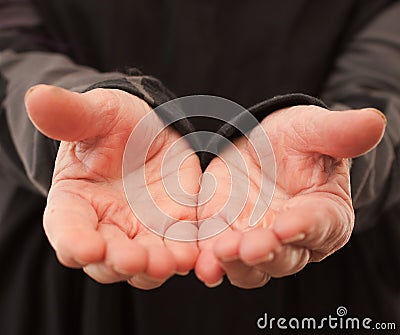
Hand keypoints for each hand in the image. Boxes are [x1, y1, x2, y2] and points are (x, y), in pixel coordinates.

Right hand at [25, 85, 200, 288]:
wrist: (150, 130)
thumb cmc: (114, 124)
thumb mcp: (96, 114)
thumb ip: (71, 114)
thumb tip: (37, 97)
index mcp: (75, 200)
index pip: (67, 229)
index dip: (74, 241)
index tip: (87, 248)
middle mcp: (105, 225)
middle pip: (105, 260)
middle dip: (118, 263)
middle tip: (133, 260)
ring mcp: (140, 232)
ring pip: (142, 266)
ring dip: (153, 269)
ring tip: (169, 262)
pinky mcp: (171, 229)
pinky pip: (176, 250)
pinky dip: (184, 257)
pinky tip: (194, 256)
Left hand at [195, 105, 385, 287]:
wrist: (259, 146)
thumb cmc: (295, 140)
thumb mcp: (313, 129)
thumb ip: (339, 132)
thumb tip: (375, 121)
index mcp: (325, 213)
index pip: (321, 225)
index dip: (306, 227)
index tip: (289, 224)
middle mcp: (294, 238)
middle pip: (285, 257)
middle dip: (268, 253)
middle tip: (251, 246)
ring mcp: (258, 241)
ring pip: (251, 267)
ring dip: (236, 265)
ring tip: (219, 255)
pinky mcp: (227, 237)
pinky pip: (219, 257)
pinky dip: (210, 264)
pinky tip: (200, 264)